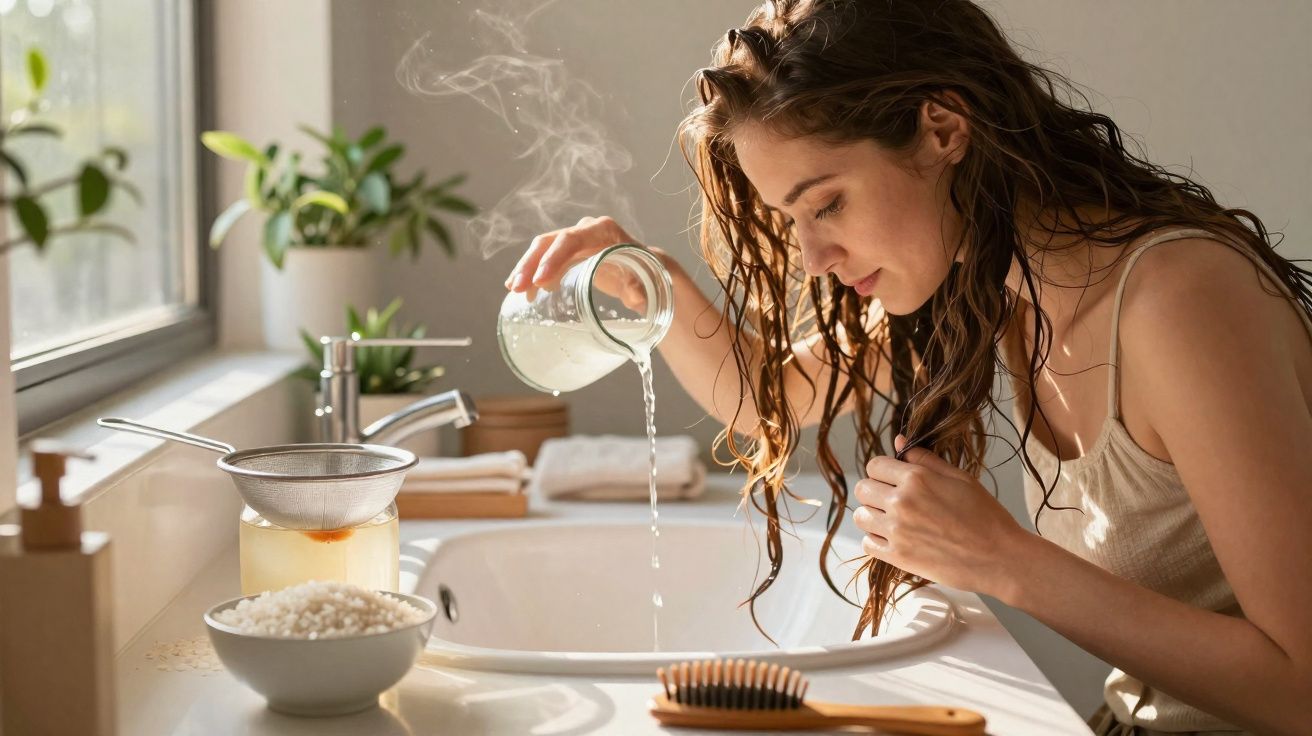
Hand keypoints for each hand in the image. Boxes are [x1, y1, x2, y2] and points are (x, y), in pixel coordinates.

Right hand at [505, 215, 656, 310]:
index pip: (572, 239)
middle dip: (531, 264)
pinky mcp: (567, 254)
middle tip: (518, 288)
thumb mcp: (647, 280)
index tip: (540, 280)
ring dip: (525, 269)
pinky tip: (520, 289)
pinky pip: (544, 260)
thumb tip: (634, 296)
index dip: (554, 258)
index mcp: (603, 230)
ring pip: (542, 249)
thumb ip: (641, 286)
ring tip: (514, 290)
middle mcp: (585, 230)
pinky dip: (531, 274)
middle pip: (550, 242)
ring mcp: (574, 241)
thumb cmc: (647, 272)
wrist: (646, 270)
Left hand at [852, 434, 1025, 595]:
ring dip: (873, 516)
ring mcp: (897, 531)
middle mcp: (901, 502)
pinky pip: (867, 543)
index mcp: (916, 478)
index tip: (895, 479)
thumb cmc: (985, 516)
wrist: (999, 558)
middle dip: (875, 491)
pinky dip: (876, 540)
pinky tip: (894, 539)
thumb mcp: (959, 478)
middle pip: (862, 489)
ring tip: (894, 521)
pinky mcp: (897, 557)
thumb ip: (925, 458)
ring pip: (860, 516)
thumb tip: (899, 440)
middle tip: (894, 500)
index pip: (874, 465)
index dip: (884, 470)